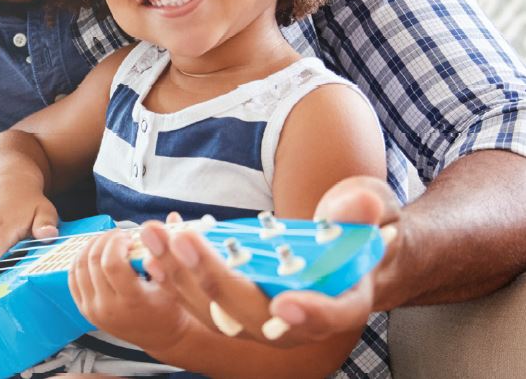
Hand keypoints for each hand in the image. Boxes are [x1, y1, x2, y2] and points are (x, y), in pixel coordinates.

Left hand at [68, 229, 191, 354]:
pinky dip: (79, 260)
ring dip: (91, 247)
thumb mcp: (174, 281)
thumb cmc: (169, 307)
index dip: (117, 242)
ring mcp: (93, 311)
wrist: (160, 335)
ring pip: (79, 268)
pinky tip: (94, 252)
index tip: (128, 236)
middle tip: (118, 235)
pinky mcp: (85, 311)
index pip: (112, 264)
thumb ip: (169, 248)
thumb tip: (171, 218)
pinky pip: (72, 279)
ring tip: (107, 241)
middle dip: (105, 240)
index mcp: (131, 301)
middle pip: (93, 262)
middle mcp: (108, 308)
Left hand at [140, 176, 400, 347]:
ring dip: (181, 276)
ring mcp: (262, 316)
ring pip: (218, 312)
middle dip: (215, 279)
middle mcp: (299, 319)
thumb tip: (360, 206)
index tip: (287, 304)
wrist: (345, 251)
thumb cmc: (361, 231)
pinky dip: (176, 278)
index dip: (312, 313)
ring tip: (154, 237)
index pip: (332, 315)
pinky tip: (153, 252)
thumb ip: (361, 211)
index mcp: (343, 300)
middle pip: (255, 314)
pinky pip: (202, 302)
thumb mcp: (371, 211)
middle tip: (184, 242)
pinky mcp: (236, 304)